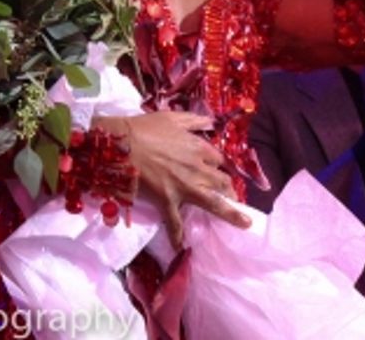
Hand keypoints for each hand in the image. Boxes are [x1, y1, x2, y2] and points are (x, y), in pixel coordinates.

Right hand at [101, 111, 249, 248]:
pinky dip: (177, 235)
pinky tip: (181, 246)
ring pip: (213, 203)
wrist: (121, 144)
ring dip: (230, 213)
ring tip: (244, 223)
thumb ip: (194, 120)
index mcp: (198, 147)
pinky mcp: (167, 201)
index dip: (219, 166)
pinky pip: (175, 222)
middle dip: (230, 190)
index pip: (217, 159)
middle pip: (222, 182)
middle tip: (233, 197)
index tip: (219, 171)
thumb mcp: (172, 117)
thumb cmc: (144, 129)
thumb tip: (211, 122)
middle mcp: (197, 168)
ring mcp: (184, 187)